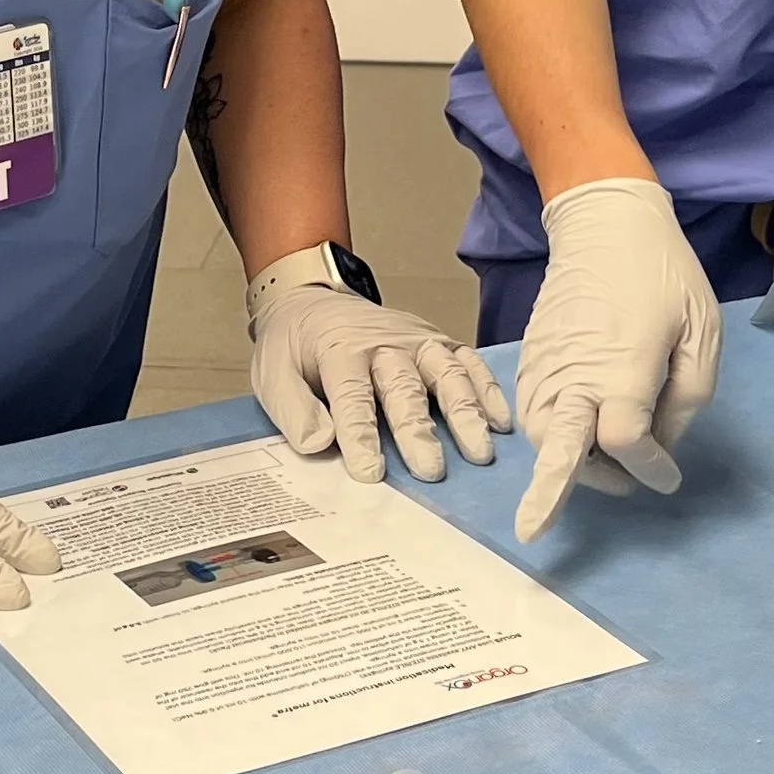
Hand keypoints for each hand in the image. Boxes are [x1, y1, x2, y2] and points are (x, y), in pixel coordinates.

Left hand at [251, 286, 510, 482]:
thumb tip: (320, 444)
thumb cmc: (295, 346)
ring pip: (445, 374)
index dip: (360, 434)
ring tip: (479, 452)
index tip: (370, 472)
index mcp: (339, 349)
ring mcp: (416, 340)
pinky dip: (487, 390)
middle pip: (404, 387)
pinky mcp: (438, 343)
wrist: (313, 301)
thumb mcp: (272, 374)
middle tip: (431, 470)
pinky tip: (501, 422)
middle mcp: (384, 342)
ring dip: (464, 412)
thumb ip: (293, 411)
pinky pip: (468, 363)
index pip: (352, 395)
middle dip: (417, 430)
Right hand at [515, 178, 721, 541]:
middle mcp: (573, 376)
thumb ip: (685, 401)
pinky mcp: (530, 358)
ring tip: (603, 464)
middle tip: (556, 525)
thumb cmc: (664, 276)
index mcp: (620, 370)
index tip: (668, 477)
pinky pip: (533, 414)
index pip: (627, 444)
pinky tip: (582, 429)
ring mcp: (544, 368)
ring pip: (542, 438)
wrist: (603, 224)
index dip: (651, 469)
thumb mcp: (701, 335)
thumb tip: (659, 447)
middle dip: (554, 495)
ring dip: (566, 464)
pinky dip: (554, 435)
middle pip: (560, 452)